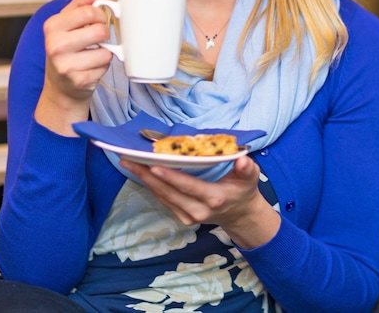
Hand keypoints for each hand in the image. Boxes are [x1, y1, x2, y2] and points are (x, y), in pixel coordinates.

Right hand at [35, 0, 113, 134]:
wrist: (60, 86)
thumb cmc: (66, 51)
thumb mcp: (67, 24)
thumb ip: (82, 5)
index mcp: (52, 26)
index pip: (88, 11)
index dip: (100, 14)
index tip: (99, 19)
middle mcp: (55, 45)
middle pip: (100, 30)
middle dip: (104, 33)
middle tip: (98, 38)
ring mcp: (66, 65)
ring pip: (106, 50)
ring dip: (105, 52)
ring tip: (92, 55)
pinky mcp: (79, 80)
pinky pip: (105, 66)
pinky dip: (103, 66)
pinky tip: (91, 68)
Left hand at [120, 156, 280, 249]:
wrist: (239, 214)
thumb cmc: (243, 190)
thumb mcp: (250, 178)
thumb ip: (246, 169)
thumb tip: (242, 159)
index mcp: (214, 199)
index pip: (188, 186)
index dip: (170, 177)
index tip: (153, 165)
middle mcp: (198, 211)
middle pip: (168, 192)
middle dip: (147, 175)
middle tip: (128, 159)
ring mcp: (188, 216)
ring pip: (162, 196)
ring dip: (145, 179)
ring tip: (129, 162)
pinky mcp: (182, 218)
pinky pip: (164, 200)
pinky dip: (152, 186)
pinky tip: (141, 172)